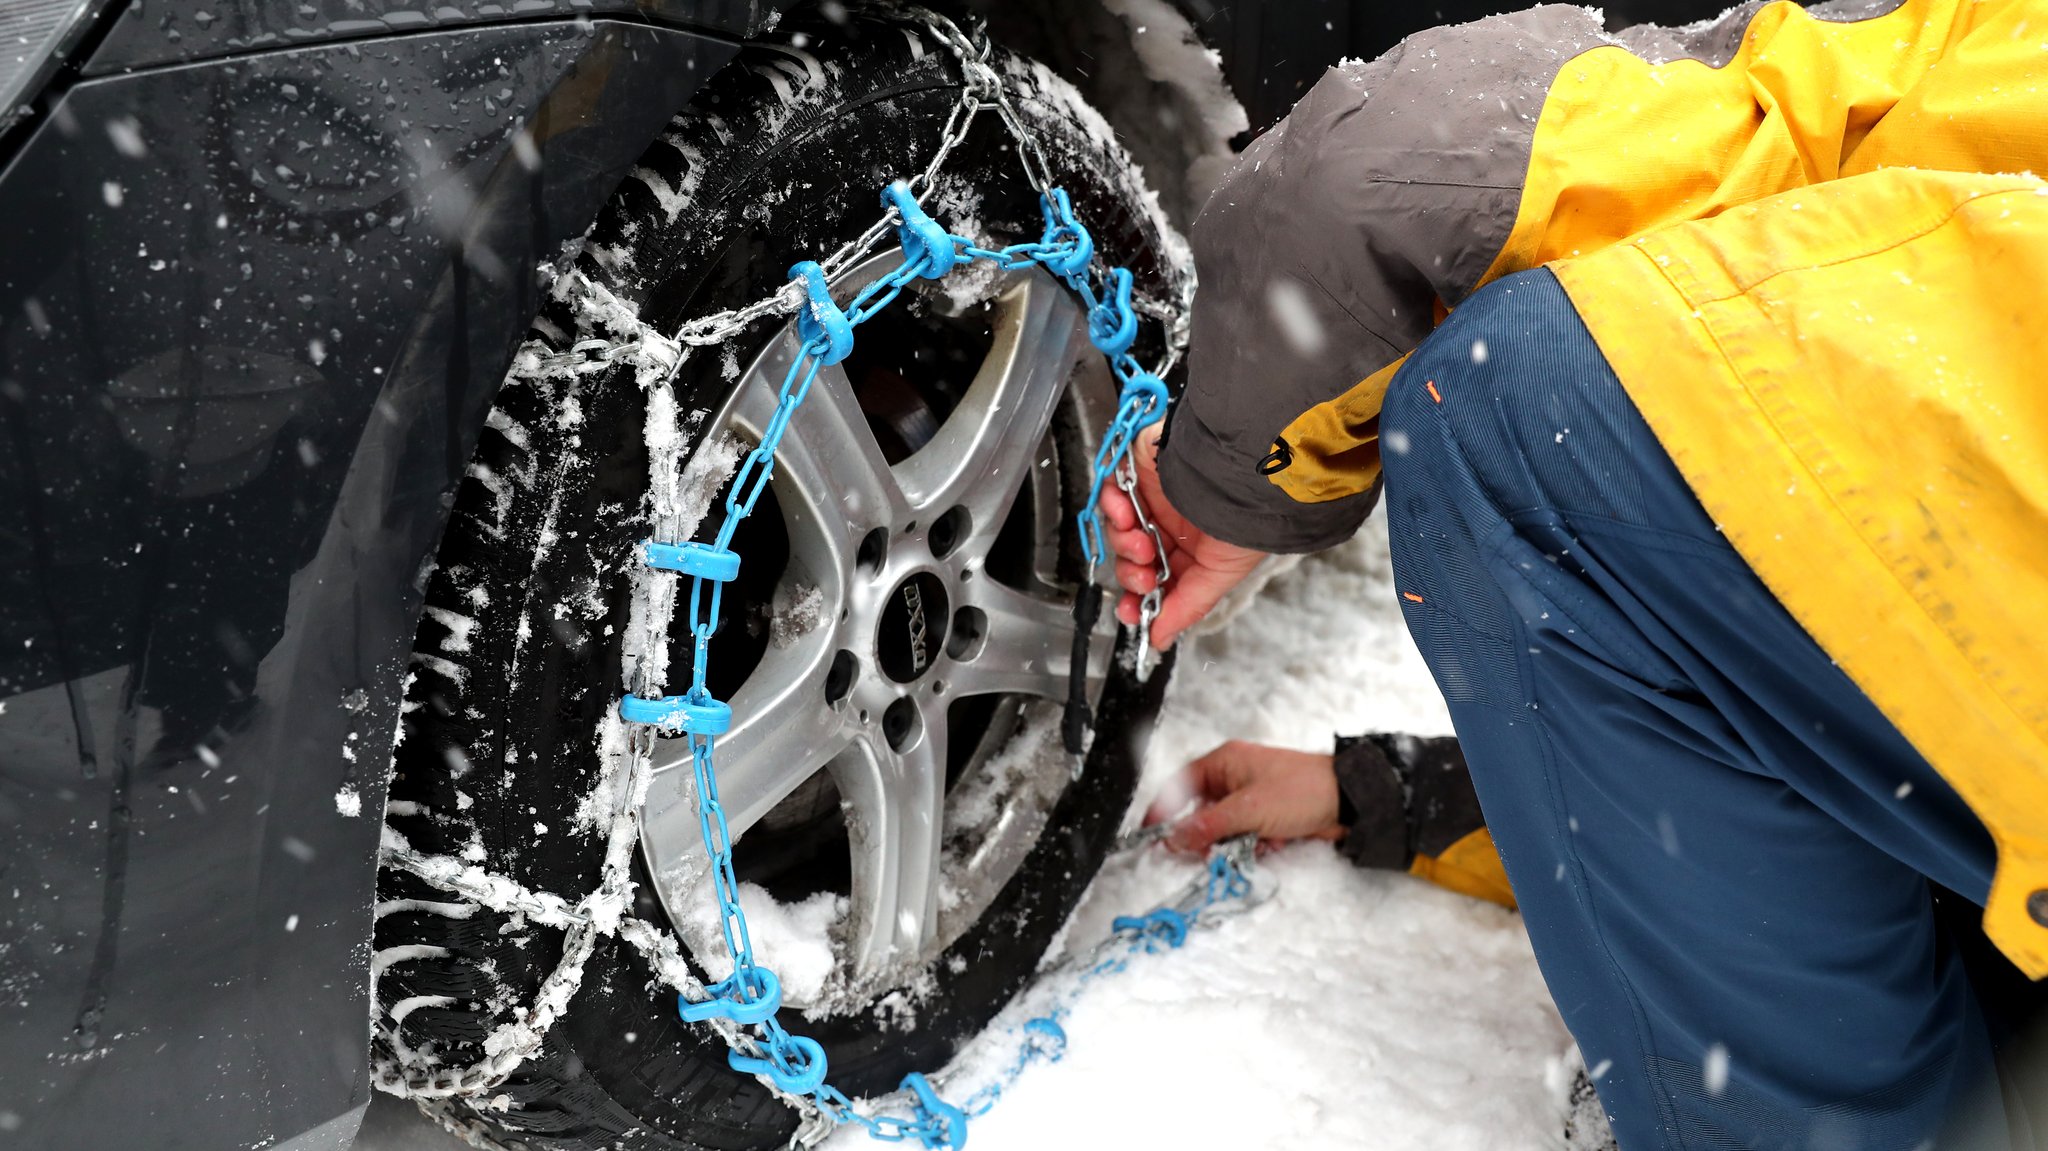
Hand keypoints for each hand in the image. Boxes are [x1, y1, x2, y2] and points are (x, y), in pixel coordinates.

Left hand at [1100, 427, 1266, 649]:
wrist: (1243, 473)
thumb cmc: (1245, 520)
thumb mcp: (1217, 576)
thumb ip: (1184, 608)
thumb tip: (1159, 640)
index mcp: (1191, 551)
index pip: (1154, 580)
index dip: (1139, 599)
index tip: (1133, 612)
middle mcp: (1171, 526)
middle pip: (1130, 559)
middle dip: (1132, 574)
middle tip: (1143, 576)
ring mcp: (1153, 499)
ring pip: (1118, 531)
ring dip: (1124, 543)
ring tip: (1142, 543)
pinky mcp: (1138, 471)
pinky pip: (1110, 492)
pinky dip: (1112, 507)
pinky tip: (1127, 514)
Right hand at [1145, 740, 1342, 853]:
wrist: (1350, 801)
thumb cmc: (1303, 790)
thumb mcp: (1249, 810)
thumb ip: (1208, 825)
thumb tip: (1174, 838)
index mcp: (1225, 762)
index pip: (1181, 784)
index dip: (1164, 809)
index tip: (1153, 833)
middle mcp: (1234, 777)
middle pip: (1201, 810)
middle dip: (1203, 834)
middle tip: (1204, 853)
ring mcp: (1251, 797)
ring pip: (1223, 827)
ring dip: (1230, 842)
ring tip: (1245, 848)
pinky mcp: (1267, 816)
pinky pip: (1244, 835)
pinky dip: (1250, 845)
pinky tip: (1267, 845)